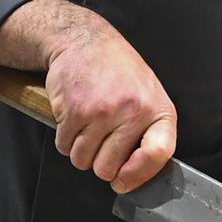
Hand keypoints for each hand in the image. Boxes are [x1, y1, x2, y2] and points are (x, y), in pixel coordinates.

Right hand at [40, 6, 176, 194]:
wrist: (84, 40)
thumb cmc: (118, 70)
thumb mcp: (148, 95)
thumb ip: (149, 133)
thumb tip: (138, 176)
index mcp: (157, 109)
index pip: (156, 154)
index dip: (138, 175)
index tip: (124, 181)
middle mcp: (131, 111)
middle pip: (108, 168)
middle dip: (99, 162)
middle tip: (100, 141)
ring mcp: (101, 111)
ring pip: (82, 160)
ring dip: (80, 150)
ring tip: (87, 126)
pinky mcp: (73, 110)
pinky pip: (64, 146)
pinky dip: (65, 139)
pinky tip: (73, 118)